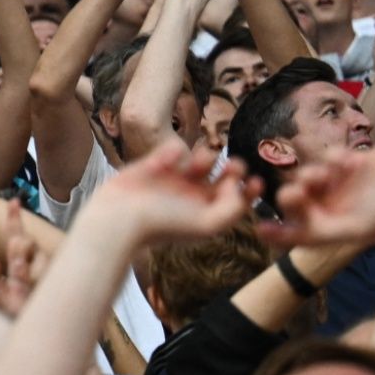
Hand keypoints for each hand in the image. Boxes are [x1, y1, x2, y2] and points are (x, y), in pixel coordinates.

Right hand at [79, 141, 263, 250]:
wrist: (118, 218)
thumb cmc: (163, 225)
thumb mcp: (207, 224)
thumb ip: (232, 209)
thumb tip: (239, 188)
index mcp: (207, 212)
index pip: (236, 198)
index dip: (249, 189)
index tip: (256, 180)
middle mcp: (194, 195)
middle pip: (223, 175)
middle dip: (232, 168)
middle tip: (232, 166)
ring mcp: (174, 178)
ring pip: (201, 157)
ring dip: (205, 157)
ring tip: (197, 165)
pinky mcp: (154, 164)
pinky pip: (173, 149)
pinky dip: (173, 152)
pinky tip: (166, 163)